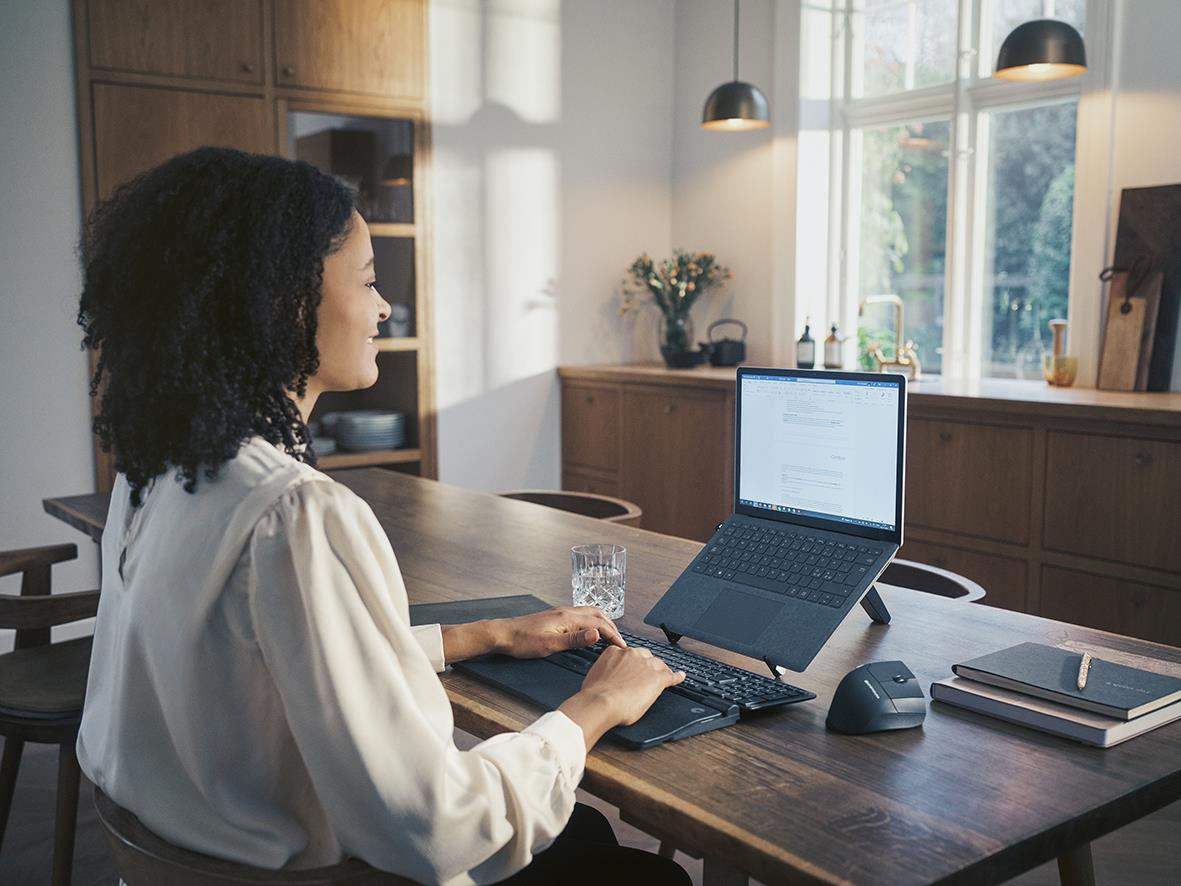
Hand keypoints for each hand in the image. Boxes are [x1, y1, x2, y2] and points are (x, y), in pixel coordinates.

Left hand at [438, 606, 624, 663]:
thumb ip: (575, 640)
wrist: (503, 634)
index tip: (623, 647)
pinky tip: (588, 632)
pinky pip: (580, 615)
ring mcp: (560, 612)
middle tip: (619, 641)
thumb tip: (597, 635)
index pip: (599, 624)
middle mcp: (566, 611)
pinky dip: (591, 622)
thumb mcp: (550, 645)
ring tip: (609, 635)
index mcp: (568, 617)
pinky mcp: (555, 616)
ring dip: (602, 622)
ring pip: (589, 612)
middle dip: (611, 626)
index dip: (614, 636)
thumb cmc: (523, 642)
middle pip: (597, 614)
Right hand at [559, 646, 684, 748]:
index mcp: (615, 652)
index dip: (632, 663)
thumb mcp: (595, 676)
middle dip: (647, 665)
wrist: (600, 702)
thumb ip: (604, 672)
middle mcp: (631, 654)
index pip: (628, 654)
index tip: (632, 669)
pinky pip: (671, 675)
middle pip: (646, 656)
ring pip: (658, 665)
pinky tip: (680, 677)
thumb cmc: (594, 694)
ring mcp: (646, 665)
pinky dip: (677, 677)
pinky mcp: (657, 678)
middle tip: (646, 675)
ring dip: (661, 671)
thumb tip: (604, 679)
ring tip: (664, 676)